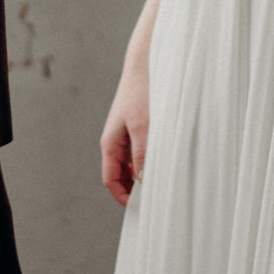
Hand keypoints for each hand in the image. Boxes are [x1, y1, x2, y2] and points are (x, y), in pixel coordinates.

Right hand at [99, 64, 149, 205]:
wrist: (146, 65)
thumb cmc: (142, 93)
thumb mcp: (143, 126)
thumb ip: (142, 154)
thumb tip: (142, 180)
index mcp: (110, 144)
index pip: (110, 180)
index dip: (122, 196)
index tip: (140, 208)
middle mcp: (115, 142)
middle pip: (120, 175)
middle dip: (134, 189)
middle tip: (155, 199)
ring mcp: (125, 135)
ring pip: (131, 165)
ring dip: (142, 175)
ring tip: (162, 183)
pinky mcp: (136, 128)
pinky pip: (139, 153)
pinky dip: (148, 162)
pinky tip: (164, 163)